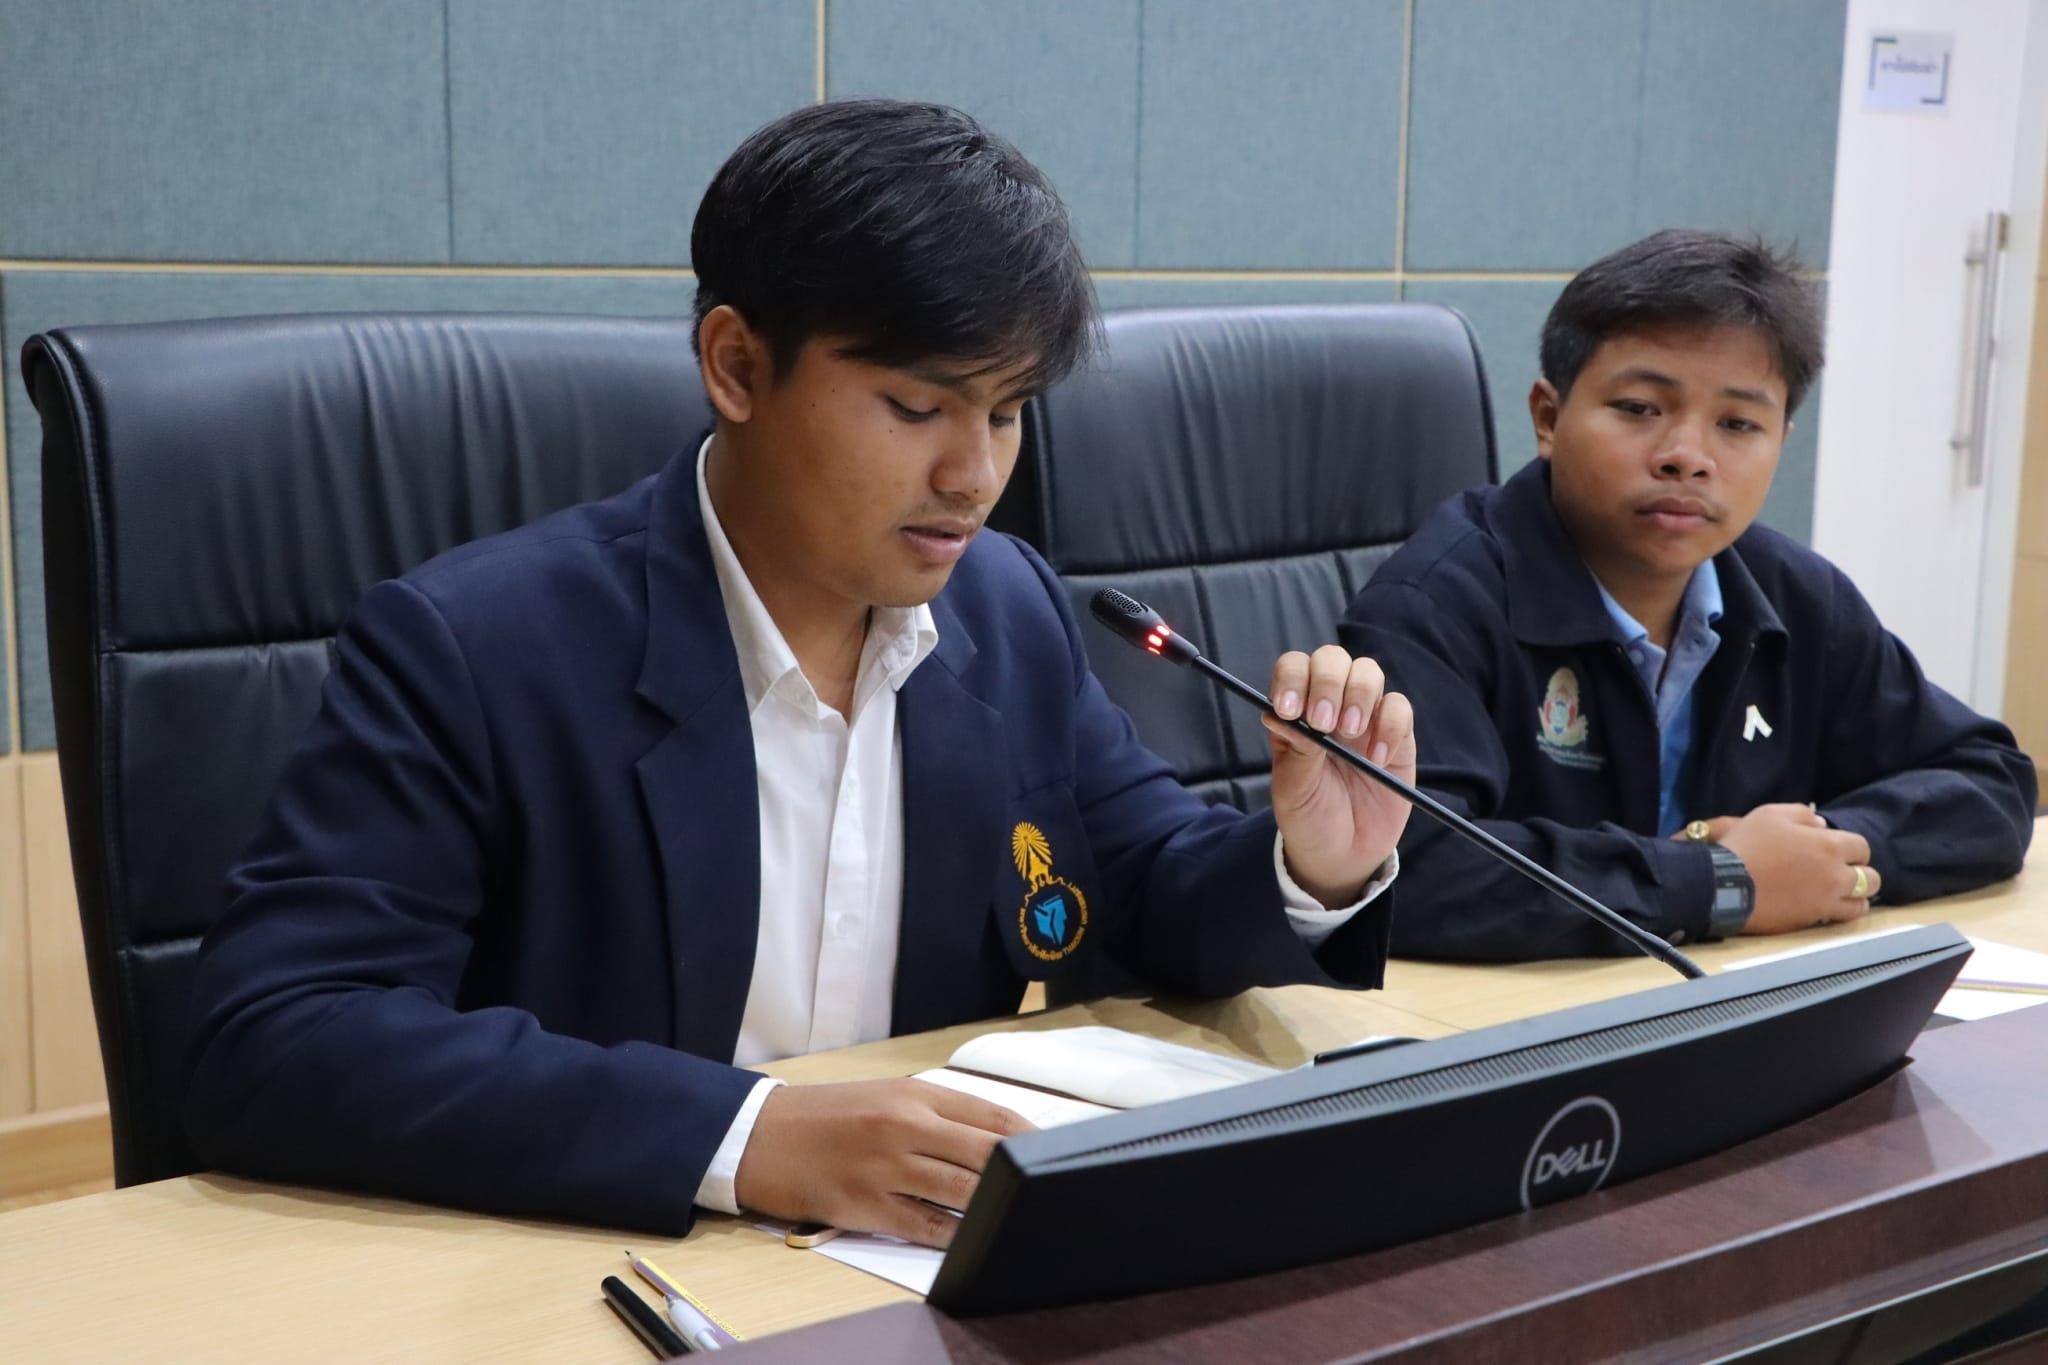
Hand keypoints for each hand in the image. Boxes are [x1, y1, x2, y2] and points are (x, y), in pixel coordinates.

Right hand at [731, 1079, 1031, 1247]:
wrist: (758, 1135)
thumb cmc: (825, 1116)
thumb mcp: (883, 1096)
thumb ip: (935, 1114)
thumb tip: (993, 1141)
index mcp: (914, 1094)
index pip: (992, 1116)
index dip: (1030, 1140)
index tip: (1055, 1155)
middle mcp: (905, 1126)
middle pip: (986, 1155)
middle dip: (1022, 1174)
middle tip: (1048, 1191)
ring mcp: (886, 1167)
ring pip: (961, 1192)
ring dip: (993, 1207)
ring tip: (1017, 1215)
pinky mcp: (866, 1205)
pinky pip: (924, 1226)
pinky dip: (954, 1236)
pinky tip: (973, 1240)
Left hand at [1264, 646, 1416, 906]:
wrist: (1344, 853)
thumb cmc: (1309, 817)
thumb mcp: (1293, 790)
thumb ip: (1294, 750)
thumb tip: (1278, 713)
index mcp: (1294, 711)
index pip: (1293, 668)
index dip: (1293, 678)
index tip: (1291, 710)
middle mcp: (1328, 704)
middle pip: (1332, 659)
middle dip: (1328, 683)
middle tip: (1325, 723)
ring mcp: (1364, 715)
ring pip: (1368, 672)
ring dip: (1359, 696)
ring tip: (1351, 734)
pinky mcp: (1396, 734)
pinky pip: (1399, 707)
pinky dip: (1390, 725)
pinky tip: (1377, 759)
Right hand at [1687, 803, 1880, 934]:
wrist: (1725, 884)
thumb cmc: (1746, 844)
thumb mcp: (1770, 814)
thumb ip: (1802, 815)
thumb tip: (1822, 825)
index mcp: (1829, 845)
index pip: (1862, 847)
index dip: (1852, 849)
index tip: (1838, 851)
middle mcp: (1837, 875)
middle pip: (1871, 878)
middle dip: (1861, 874)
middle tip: (1842, 873)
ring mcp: (1827, 900)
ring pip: (1862, 903)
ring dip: (1855, 896)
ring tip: (1839, 894)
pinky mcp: (1813, 920)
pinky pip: (1842, 919)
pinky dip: (1840, 912)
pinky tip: (1827, 907)